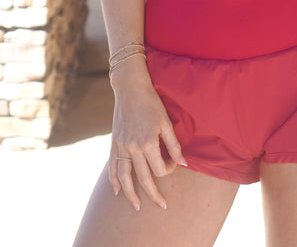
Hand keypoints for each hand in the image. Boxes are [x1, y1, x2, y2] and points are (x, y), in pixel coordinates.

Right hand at [108, 65, 186, 210]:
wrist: (130, 88)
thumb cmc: (151, 103)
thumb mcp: (166, 122)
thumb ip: (174, 144)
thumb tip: (183, 164)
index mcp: (148, 143)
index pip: (160, 168)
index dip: (169, 169)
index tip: (174, 161)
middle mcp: (133, 148)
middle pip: (143, 179)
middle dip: (154, 194)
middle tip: (162, 206)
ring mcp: (121, 146)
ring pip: (124, 177)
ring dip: (130, 195)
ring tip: (137, 207)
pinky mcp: (114, 143)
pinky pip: (112, 166)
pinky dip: (114, 180)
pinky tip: (117, 191)